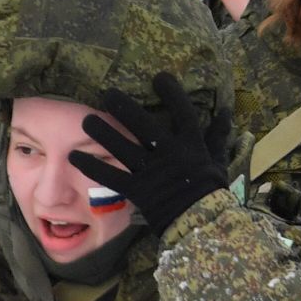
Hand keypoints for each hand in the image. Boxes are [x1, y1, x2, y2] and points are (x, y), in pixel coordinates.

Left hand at [69, 72, 232, 235]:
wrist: (201, 223)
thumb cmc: (210, 190)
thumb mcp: (218, 160)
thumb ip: (218, 135)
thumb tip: (226, 111)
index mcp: (191, 144)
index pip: (183, 111)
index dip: (171, 93)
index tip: (159, 77)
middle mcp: (169, 153)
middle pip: (143, 125)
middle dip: (124, 108)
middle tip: (107, 93)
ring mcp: (151, 172)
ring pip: (123, 148)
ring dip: (103, 133)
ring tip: (86, 121)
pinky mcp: (136, 190)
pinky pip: (110, 177)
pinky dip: (92, 167)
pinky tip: (74, 157)